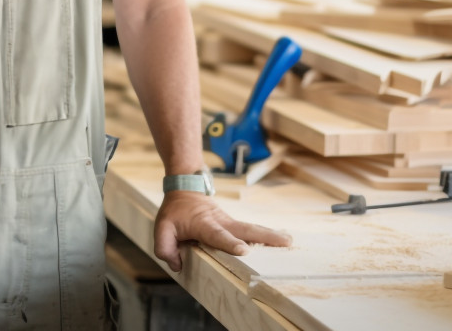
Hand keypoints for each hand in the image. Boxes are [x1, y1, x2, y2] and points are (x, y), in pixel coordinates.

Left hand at [153, 190, 291, 270]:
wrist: (185, 186)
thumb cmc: (175, 210)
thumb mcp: (162, 227)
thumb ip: (165, 247)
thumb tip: (178, 265)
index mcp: (204, 224)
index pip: (218, 235)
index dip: (230, 243)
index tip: (244, 250)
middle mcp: (221, 222)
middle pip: (245, 229)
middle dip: (264, 236)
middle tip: (284, 242)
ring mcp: (229, 222)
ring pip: (251, 229)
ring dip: (270, 235)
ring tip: (289, 241)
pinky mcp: (233, 225)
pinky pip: (249, 231)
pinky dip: (265, 235)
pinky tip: (280, 242)